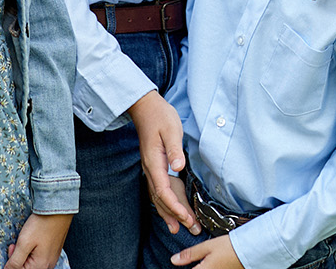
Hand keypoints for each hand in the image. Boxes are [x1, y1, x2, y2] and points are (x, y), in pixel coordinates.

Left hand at [5, 212, 71, 268]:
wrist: (58, 209)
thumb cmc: (41, 224)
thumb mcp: (24, 242)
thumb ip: (15, 261)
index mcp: (40, 266)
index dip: (12, 259)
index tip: (12, 246)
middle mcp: (47, 265)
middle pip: (26, 267)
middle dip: (19, 257)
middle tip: (18, 243)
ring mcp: (52, 259)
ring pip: (32, 262)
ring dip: (26, 254)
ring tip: (27, 240)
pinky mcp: (54, 252)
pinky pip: (40, 257)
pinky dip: (34, 251)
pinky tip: (35, 241)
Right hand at [128, 91, 196, 231]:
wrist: (145, 108)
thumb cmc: (159, 116)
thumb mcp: (171, 129)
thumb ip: (174, 149)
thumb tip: (178, 166)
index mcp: (154, 162)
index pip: (164, 191)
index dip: (175, 207)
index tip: (186, 217)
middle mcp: (150, 169)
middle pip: (161, 199)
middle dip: (175, 215)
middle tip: (190, 228)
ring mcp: (151, 169)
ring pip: (159, 197)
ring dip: (169, 213)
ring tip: (179, 228)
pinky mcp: (154, 166)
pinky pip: (159, 190)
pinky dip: (165, 203)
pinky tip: (170, 211)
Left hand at [172, 233, 245, 267]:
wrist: (249, 250)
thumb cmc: (230, 247)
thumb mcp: (208, 246)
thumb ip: (190, 254)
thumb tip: (174, 260)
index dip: (183, 267)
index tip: (181, 262)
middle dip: (194, 267)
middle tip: (198, 260)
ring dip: (200, 267)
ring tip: (204, 261)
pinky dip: (208, 267)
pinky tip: (210, 263)